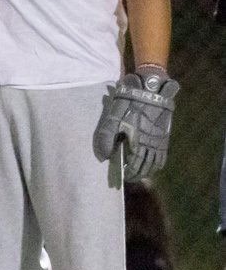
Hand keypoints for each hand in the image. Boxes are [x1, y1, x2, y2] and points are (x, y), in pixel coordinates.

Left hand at [94, 65, 179, 181]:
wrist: (150, 92)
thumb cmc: (128, 105)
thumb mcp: (112, 119)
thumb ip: (106, 137)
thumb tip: (104, 156)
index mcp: (138, 143)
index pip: (135, 165)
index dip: (130, 172)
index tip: (123, 176)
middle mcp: (151, 146)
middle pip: (146, 166)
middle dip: (137, 174)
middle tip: (130, 177)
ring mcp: (160, 142)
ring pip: (155, 163)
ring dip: (148, 171)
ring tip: (140, 174)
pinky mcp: (164, 138)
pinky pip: (163, 156)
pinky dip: (157, 164)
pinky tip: (152, 166)